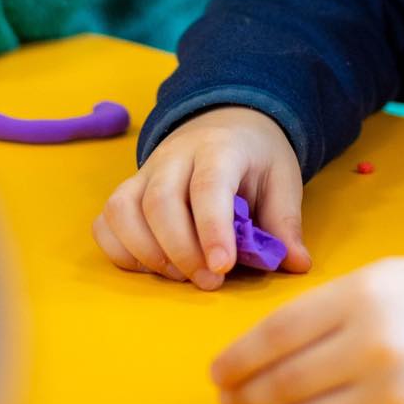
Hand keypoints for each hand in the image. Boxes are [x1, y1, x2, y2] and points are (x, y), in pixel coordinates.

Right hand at [92, 106, 310, 290]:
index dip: (212, 229)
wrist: (226, 122)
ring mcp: (146, 171)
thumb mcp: (282, 179)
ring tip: (181, 276)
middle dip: (181, 251)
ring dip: (147, 254)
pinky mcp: (127, 190)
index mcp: (220, 148)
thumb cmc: (255, 158)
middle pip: (160, 202)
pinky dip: (120, 251)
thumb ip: (285, 222)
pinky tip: (152, 267)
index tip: (223, 267)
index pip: (209, 186)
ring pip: (124, 210)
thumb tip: (297, 264)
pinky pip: (106, 221)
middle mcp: (176, 155)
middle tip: (210, 282)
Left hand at [211, 257, 403, 403]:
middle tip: (228, 399)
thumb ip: (326, 310)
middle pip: (284, 381)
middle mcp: (370, 345)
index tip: (218, 371)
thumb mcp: (382, 278)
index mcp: (362, 296)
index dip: (240, 357)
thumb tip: (264, 349)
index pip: (278, 333)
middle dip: (247, 394)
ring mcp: (386, 393)